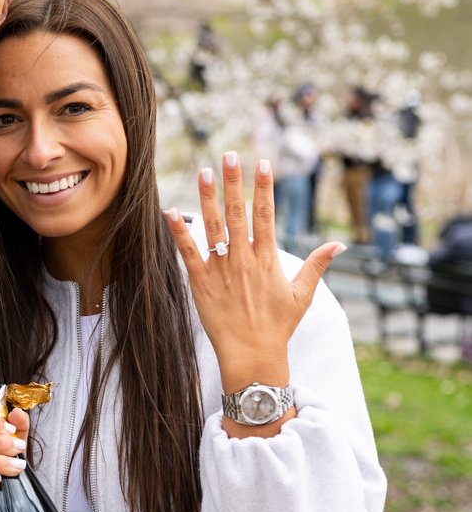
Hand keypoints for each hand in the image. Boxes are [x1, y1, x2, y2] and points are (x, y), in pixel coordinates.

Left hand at [165, 153, 344, 392]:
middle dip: (233, 182)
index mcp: (267, 259)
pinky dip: (178, 232)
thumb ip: (317, 265)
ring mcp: (221, 269)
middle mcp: (243, 259)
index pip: (266, 214)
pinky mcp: (200, 283)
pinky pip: (187, 253)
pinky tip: (171, 211)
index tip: (261, 163)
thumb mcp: (303, 295)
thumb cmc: (278, 326)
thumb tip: (339, 245)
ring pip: (213, 227)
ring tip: (204, 172)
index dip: (263, 187)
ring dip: (207, 198)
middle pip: (238, 213)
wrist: (253, 356)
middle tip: (229, 155)